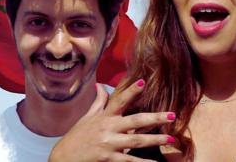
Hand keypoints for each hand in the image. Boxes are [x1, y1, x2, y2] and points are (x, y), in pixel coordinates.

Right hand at [48, 80, 174, 161]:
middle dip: (155, 117)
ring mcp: (107, 143)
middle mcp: (107, 127)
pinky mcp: (107, 158)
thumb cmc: (76, 137)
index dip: (131, 91)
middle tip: (172, 115)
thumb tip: (100, 85)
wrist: (62, 158)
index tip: (142, 81)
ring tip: (171, 138)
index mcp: (103, 117)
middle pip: (135, 120)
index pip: (119, 100)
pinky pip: (129, 160)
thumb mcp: (86, 118)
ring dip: (155, 139)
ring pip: (136, 140)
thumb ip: (98, 102)